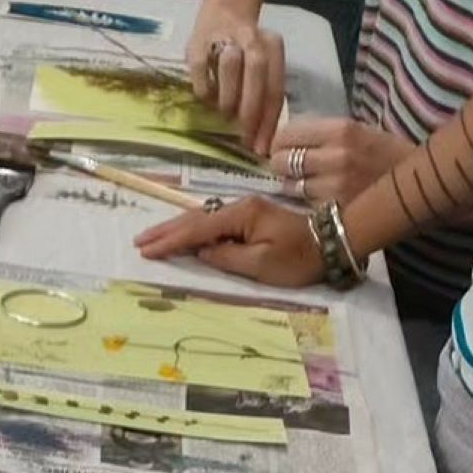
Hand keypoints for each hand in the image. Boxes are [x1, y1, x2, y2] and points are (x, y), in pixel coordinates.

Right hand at [135, 193, 324, 285]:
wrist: (332, 242)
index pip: (197, 230)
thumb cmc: (298, 258)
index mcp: (241, 217)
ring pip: (203, 218)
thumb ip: (227, 257)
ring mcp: (246, 210)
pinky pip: (214, 221)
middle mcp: (240, 207)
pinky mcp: (251, 217)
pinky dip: (194, 228)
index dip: (170, 241)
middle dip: (166, 231)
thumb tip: (202, 251)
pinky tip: (183, 233)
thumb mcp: (261, 265)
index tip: (146, 250)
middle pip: (195, 219)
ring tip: (153, 237)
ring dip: (177, 228)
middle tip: (139, 241)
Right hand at [186, 3, 284, 157]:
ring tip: (225, 113)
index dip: (268, 122)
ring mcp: (225, 39)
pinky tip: (208, 99)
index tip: (260, 149)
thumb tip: (260, 139)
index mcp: (273, 46)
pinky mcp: (198, 45)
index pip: (275, 88)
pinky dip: (206, 92)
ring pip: (231, 67)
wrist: (223, 13)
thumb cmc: (245, 53)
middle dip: (251, 112)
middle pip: (257, 74)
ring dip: (228, 98)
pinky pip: (202, 73)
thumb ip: (263, 96)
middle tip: (244, 139)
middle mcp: (253, 38)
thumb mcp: (261, 68)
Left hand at [269, 114, 406, 208]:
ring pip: (289, 186)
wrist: (420, 185)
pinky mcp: (336, 211)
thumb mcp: (358, 132)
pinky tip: (314, 200)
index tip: (282, 148)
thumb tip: (285, 139)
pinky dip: (303, 204)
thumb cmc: (385, 156)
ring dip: (290, 186)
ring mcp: (336, 187)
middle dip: (280, 165)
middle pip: (281, 160)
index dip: (279, 143)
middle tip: (288, 169)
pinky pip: (303, 206)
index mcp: (342, 130)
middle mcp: (337, 156)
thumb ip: (323, 134)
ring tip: (304, 184)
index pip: (287, 134)